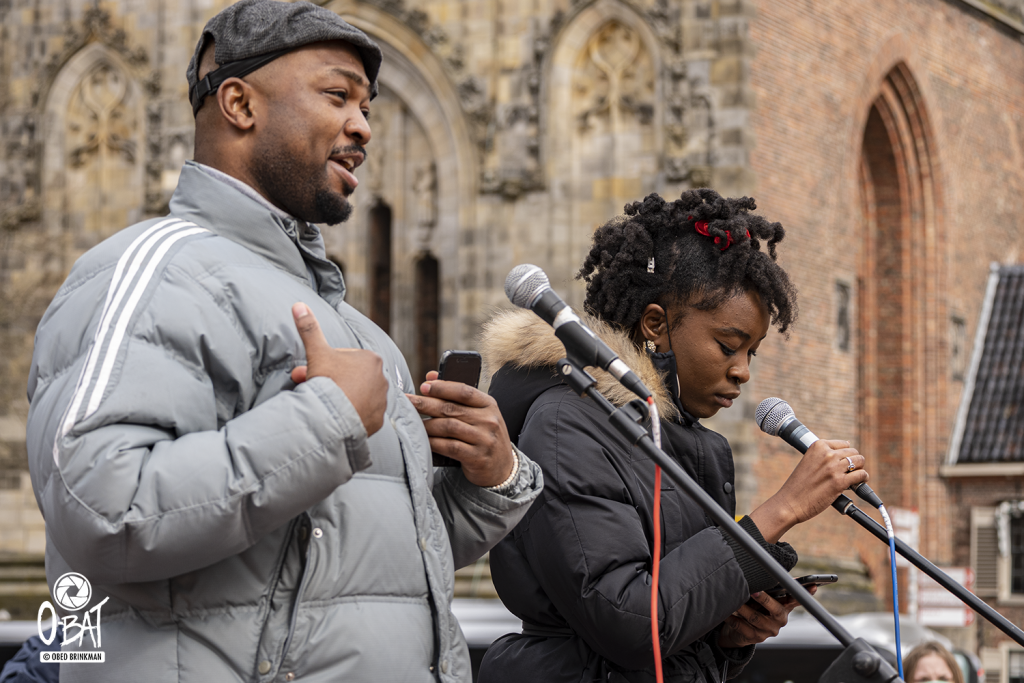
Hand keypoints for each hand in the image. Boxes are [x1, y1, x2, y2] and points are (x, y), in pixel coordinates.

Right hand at [290, 303, 387, 435]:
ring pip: (359, 396)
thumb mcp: (317, 352)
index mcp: (371, 359)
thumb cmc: (327, 381)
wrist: (332, 416)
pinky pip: (365, 415)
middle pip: (352, 378)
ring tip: (328, 405)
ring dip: (344, 398)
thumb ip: (309, 328)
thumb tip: (298, 304)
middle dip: (334, 382)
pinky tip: (338, 417)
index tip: (316, 374)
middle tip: (316, 390)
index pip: (346, 360)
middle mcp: (383, 378)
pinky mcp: (379, 420)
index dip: (328, 366)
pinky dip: (353, 415)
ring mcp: (382, 400)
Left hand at [405, 372, 514, 487]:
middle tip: (408, 401)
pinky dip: (434, 443)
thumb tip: (430, 376)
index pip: (464, 391)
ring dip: (428, 425)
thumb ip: (456, 396)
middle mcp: (488, 420)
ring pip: (448, 427)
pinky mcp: (477, 457)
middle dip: (426, 404)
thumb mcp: (479, 414)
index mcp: (489, 405)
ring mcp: (484, 439)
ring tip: (415, 424)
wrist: (503, 467)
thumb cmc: (484, 436)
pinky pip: (450, 447)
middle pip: (451, 408)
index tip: (424, 386)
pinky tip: (425, 440)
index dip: (442, 387)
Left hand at [718, 585, 815, 648]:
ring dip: (743, 608)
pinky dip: (733, 618)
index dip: (805, 593)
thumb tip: (774, 565)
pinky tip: (728, 612)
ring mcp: (768, 630)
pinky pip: (742, 627)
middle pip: (775, 609)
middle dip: (764, 599)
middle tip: (754, 591)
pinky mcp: (755, 638)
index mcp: (785, 606)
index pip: (797, 599)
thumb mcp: (765, 597)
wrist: (741, 631)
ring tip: (735, 599)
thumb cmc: (754, 607)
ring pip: (755, 618)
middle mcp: (780, 619)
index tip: (812, 585)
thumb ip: (772, 585)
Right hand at [749, 440, 867, 542]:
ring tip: (854, 478)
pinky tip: (858, 483)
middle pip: (853, 452)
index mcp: (818, 446)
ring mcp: (833, 468)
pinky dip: (863, 479)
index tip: (842, 464)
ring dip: (859, 470)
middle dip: (854, 462)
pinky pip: (861, 475)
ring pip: (859, 461)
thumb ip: (824, 455)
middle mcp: (827, 454)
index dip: (845, 455)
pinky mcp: (839, 482)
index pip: (844, 444)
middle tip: (848, 473)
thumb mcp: (809, 462)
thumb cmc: (799, 485)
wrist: (789, 503)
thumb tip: (848, 445)